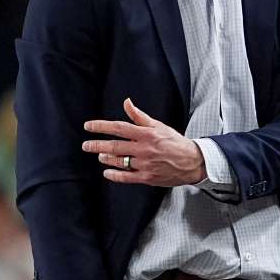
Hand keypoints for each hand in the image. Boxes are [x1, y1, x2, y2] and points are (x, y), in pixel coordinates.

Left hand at [83, 98, 206, 185]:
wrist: (194, 162)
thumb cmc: (176, 142)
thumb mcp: (160, 126)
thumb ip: (140, 116)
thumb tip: (127, 103)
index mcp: (147, 134)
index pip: (119, 128)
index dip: (101, 126)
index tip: (88, 126)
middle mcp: (145, 149)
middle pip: (114, 146)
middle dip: (97, 145)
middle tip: (86, 145)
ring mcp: (145, 164)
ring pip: (119, 161)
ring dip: (106, 158)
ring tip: (100, 155)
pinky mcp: (147, 177)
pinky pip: (126, 177)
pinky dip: (114, 175)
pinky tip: (107, 172)